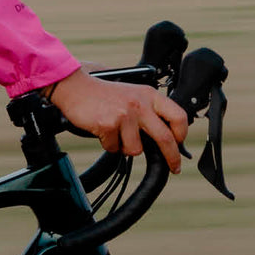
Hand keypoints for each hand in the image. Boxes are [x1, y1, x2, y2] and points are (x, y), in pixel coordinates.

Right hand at [45, 69, 189, 172]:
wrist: (73, 86)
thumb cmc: (101, 93)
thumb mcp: (131, 94)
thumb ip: (148, 110)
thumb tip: (164, 136)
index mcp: (148, 95)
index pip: (178, 116)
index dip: (181, 134)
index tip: (178, 144)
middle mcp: (139, 104)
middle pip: (165, 138)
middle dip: (171, 158)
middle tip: (173, 167)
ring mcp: (124, 115)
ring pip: (136, 149)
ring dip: (125, 147)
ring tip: (115, 133)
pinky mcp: (108, 125)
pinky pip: (114, 148)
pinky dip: (108, 144)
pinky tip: (101, 130)